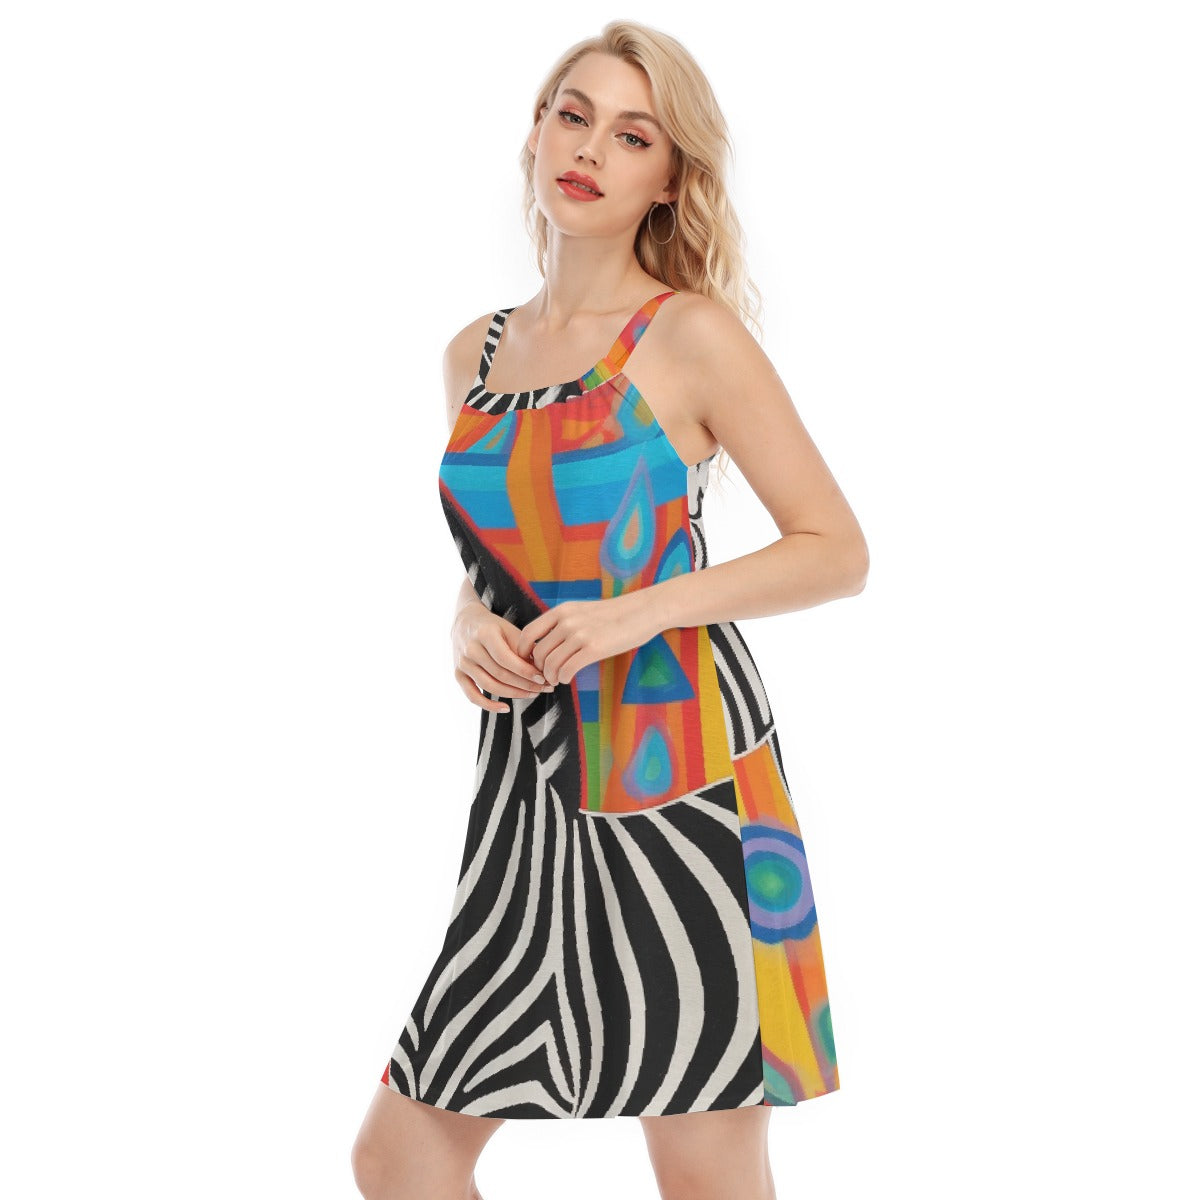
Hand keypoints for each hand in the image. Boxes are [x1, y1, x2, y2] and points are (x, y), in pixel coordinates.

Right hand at [452, 602, 555, 712]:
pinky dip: (488, 705)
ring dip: (513, 694)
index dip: (525, 671)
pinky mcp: (458, 675)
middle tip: (544, 688)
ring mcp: (462, 663)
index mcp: (484, 634)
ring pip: (489, 686)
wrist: (466, 623)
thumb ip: (524, 648)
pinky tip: (506, 709)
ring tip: (532, 694)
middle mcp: (470, 649)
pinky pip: (472, 696)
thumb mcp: (510, 630)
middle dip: (525, 684)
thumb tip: (543, 671)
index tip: (543, 678)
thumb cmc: (494, 627)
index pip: (506, 658)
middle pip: (499, 674)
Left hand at [515, 594, 659, 686]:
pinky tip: (567, 679)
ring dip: (551, 677)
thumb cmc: (613, 615)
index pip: (528, 633)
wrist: (642, 611)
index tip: (529, 662)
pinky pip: (567, 670)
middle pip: (538, 653)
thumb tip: (545, 644)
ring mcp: (580, 634)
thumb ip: (563, 623)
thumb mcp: (582, 611)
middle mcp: (567, 621)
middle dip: (539, 669)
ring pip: (551, 664)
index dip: (522, 652)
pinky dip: (563, 678)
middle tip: (546, 676)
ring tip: (557, 679)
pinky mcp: (594, 648)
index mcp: (562, 611)